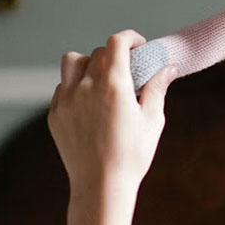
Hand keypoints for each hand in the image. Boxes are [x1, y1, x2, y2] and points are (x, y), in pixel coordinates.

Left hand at [48, 30, 175, 199]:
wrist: (101, 186)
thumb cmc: (132, 155)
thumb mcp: (152, 120)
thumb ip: (157, 88)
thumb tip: (168, 67)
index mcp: (113, 85)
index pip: (116, 42)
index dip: (130, 38)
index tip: (138, 46)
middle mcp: (86, 87)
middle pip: (97, 52)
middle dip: (114, 54)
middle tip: (126, 69)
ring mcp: (66, 100)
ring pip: (72, 62)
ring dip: (88, 63)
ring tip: (101, 78)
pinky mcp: (55, 114)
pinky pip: (62, 87)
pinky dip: (76, 86)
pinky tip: (89, 103)